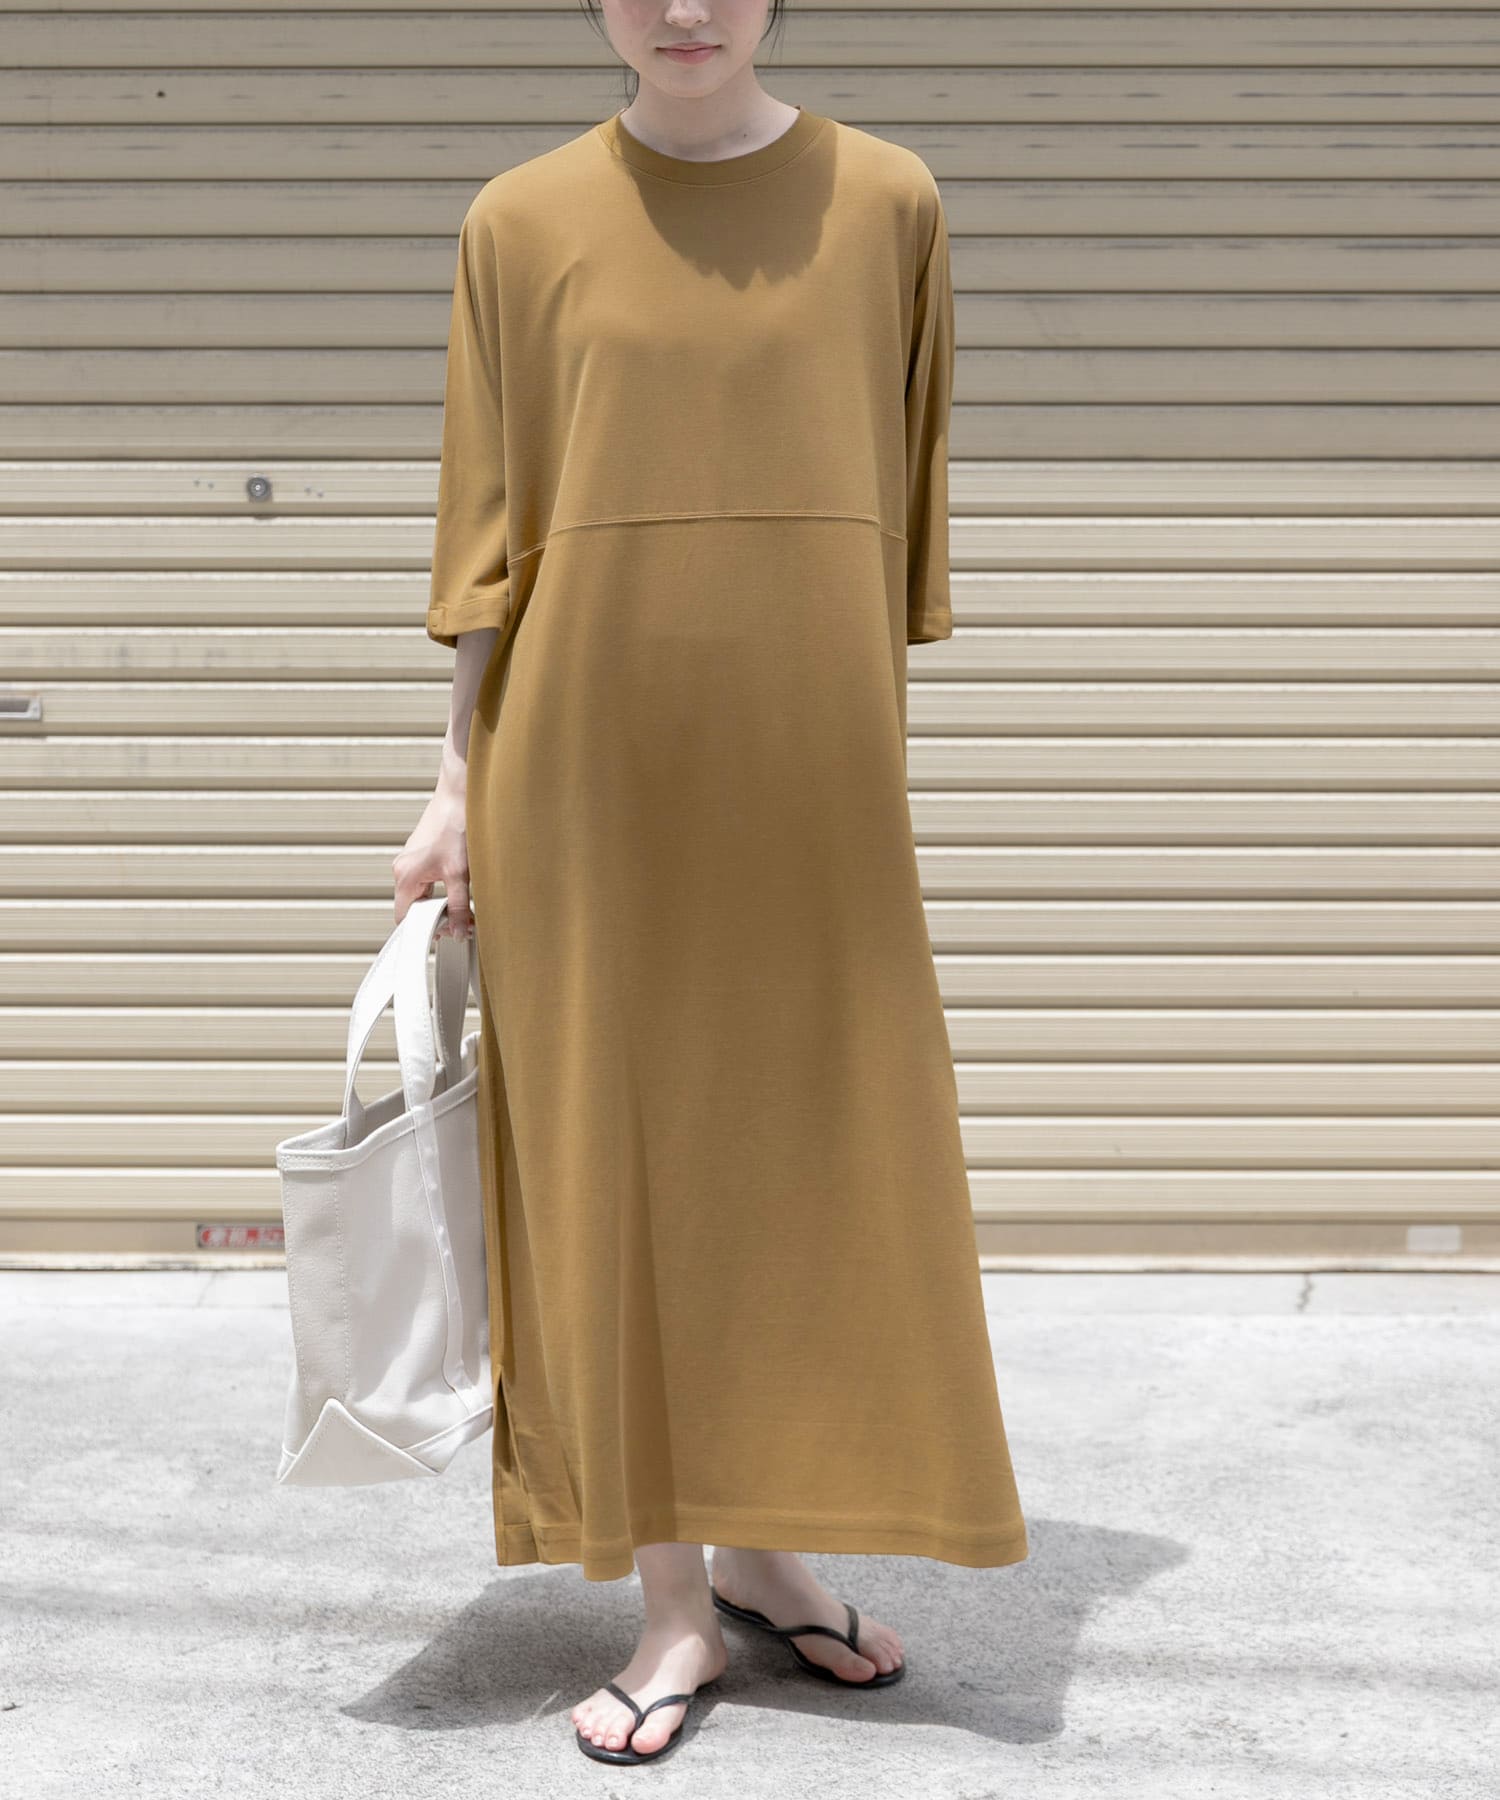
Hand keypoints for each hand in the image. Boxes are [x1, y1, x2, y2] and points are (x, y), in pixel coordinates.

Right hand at [393, 778, 472, 940]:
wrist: (459, 795)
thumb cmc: (456, 826)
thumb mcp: (459, 873)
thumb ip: (457, 906)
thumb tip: (458, 930)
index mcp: (405, 876)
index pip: (404, 917)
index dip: (422, 930)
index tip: (442, 936)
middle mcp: (403, 868)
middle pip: (414, 906)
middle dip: (435, 917)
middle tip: (460, 922)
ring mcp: (411, 860)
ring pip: (423, 893)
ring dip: (440, 901)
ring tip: (462, 902)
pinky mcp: (423, 854)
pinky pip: (427, 880)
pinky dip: (442, 887)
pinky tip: (459, 884)